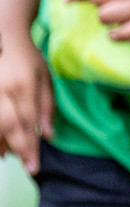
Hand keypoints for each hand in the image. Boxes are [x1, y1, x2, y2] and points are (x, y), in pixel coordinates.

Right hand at [0, 33, 53, 174]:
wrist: (3, 37)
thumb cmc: (27, 59)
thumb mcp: (45, 78)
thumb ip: (47, 106)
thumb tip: (48, 135)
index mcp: (23, 85)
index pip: (28, 121)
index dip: (31, 146)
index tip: (34, 166)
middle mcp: (2, 91)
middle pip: (9, 127)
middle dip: (19, 150)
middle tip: (28, 169)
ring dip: (1, 146)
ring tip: (10, 159)